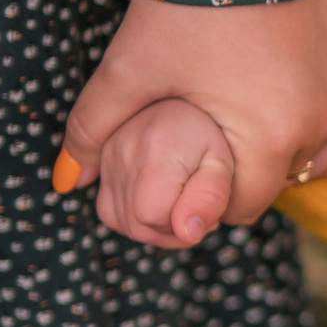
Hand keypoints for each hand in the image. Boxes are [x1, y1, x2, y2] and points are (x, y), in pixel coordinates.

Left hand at [52, 0, 326, 221]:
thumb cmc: (185, 4)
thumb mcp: (130, 67)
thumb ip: (93, 128)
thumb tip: (67, 181)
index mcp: (267, 137)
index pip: (244, 206)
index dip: (210, 196)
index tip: (191, 171)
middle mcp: (321, 124)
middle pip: (284, 182)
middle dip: (250, 173)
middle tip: (215, 141)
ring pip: (324, 156)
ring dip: (292, 153)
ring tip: (254, 125)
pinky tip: (305, 120)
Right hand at [91, 98, 238, 247]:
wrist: (187, 93)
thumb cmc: (215, 127)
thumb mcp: (225, 161)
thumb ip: (210, 197)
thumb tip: (189, 234)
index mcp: (154, 150)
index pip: (152, 216)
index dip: (184, 225)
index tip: (208, 209)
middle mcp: (120, 153)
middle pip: (137, 226)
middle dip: (175, 230)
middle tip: (201, 208)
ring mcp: (106, 157)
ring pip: (122, 222)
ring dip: (157, 226)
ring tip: (185, 202)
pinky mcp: (101, 163)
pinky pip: (110, 210)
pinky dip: (137, 217)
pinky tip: (162, 201)